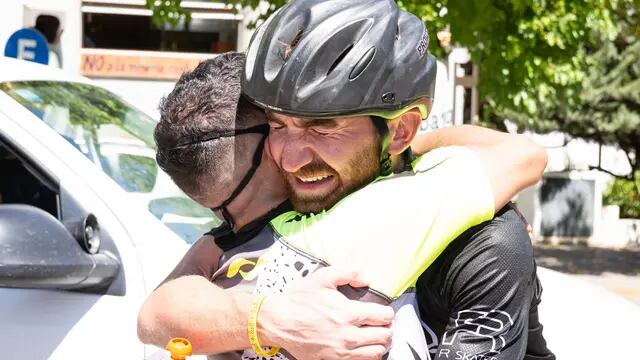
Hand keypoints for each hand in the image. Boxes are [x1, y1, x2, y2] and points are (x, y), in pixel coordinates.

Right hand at [259, 266, 393, 359]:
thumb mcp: (322, 277)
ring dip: (379, 344)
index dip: (387, 312)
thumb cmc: (299, 300)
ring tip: (374, 336)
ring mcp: (342, 352)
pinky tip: (362, 348)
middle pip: (385, 336)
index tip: (383, 311)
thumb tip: (365, 277)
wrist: (278, 321)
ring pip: (376, 353)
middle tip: (380, 323)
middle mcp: (349, 336)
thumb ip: (347, 272)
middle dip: (386, 328)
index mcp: (349, 313)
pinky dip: (367, 356)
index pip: (384, 317)